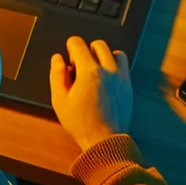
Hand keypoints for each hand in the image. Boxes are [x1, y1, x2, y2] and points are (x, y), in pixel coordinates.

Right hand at [50, 36, 132, 150]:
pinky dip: (116, 66)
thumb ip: (57, 75)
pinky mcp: (128, 86)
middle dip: (87, 49)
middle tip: (80, 65)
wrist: (104, 140)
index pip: (78, 44)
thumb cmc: (81, 123)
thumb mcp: (60, 100)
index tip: (69, 56)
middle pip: (98, 44)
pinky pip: (124, 66)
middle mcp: (108, 71)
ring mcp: (121, 78)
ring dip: (104, 56)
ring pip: (115, 53)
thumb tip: (57, 59)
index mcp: (89, 72)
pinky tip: (107, 78)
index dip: (70, 47)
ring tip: (96, 70)